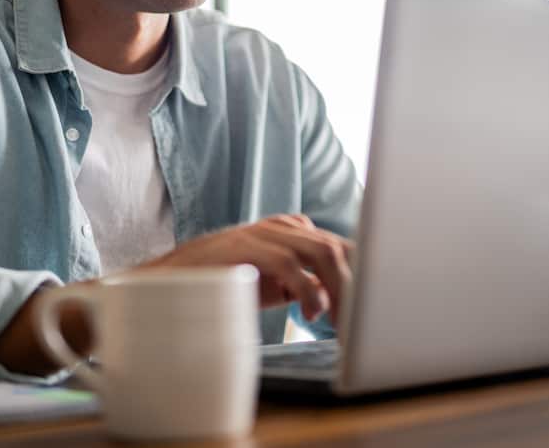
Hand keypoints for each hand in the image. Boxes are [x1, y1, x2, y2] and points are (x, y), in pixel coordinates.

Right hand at [143, 214, 354, 326]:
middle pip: (336, 247)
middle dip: (354, 285)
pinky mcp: (250, 246)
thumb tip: (338, 298)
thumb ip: (306, 284)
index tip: (371, 308)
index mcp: (293, 230)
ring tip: (341, 320)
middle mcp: (284, 226)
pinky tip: (312, 313)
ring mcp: (266, 232)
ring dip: (338, 288)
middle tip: (360, 322)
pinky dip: (308, 290)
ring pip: (321, 251)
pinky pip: (291, 264)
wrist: (177, 280)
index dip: (360, 275)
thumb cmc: (227, 283)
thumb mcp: (276, 284)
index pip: (339, 246)